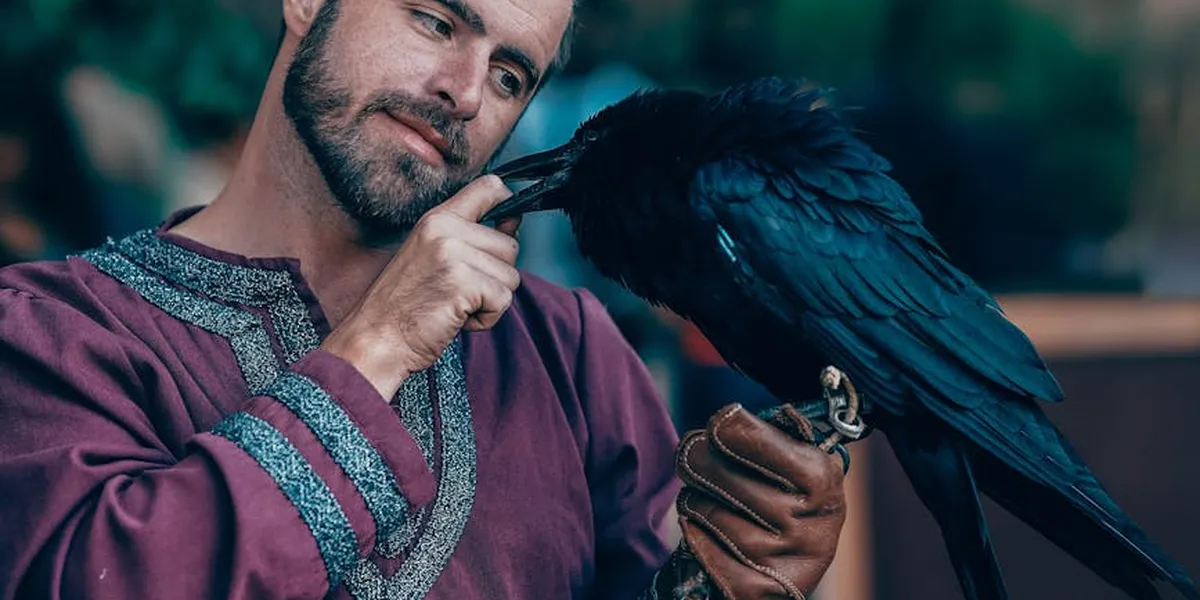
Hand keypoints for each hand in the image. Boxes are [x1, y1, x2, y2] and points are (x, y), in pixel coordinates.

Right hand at [321, 175, 522, 399]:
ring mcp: (453, 253)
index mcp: (437, 219)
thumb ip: (471, 237)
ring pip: (511, 276)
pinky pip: (503, 300)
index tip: (507, 224)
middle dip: (495, 277)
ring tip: (456, 306)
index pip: (490, 187)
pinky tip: (457, 319)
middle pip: (510, 246)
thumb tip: (514, 223)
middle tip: (459, 292)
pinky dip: (487, 318)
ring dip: (491, 300)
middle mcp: (445, 229)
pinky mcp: (463, 282)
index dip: (510, 204)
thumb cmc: (405, 306)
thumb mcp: (434, 258)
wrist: (376, 339)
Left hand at [667, 403, 846, 598]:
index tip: (716, 425)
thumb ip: (770, 439)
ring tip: (702, 496)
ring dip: (695, 500)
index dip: (727, 429)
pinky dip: (693, 533)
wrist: (790, 568)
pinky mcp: (758, 589)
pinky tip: (702, 528)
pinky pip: (702, 546)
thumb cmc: (784, 500)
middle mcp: (810, 523)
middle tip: (691, 452)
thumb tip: (729, 419)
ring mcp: (784, 560)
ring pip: (710, 512)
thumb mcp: (795, 467)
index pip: (759, 441)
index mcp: (822, 480)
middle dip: (699, 460)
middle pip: (726, 476)